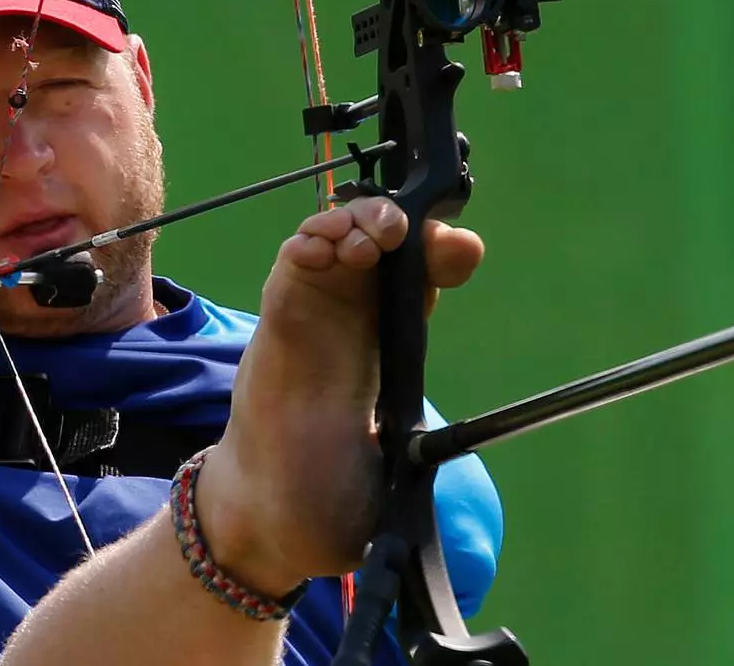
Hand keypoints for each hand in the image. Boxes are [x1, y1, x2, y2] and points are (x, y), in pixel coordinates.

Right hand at [195, 197, 483, 595]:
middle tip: (402, 234)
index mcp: (390, 342)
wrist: (274, 511)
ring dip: (353, 222)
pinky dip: (306, 244)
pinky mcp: (277, 315)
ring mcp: (314, 311)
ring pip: (336, 239)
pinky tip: (318, 253)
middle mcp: (355, 318)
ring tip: (364, 242)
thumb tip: (451, 459)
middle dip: (398, 221)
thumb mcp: (400, 463)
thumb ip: (424, 450)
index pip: (421, 278)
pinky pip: (292, 263)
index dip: (441, 255)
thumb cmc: (335, 490)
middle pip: (380, 242)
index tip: (459, 253)